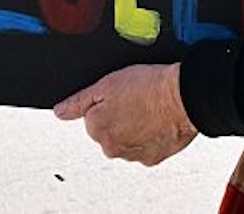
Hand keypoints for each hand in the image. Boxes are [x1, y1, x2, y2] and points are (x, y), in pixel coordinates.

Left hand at [54, 63, 197, 165]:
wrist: (184, 97)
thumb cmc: (149, 87)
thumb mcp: (106, 84)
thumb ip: (78, 101)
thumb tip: (60, 111)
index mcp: (97, 129)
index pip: (92, 117)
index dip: (106, 102)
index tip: (120, 95)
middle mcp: (112, 148)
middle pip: (109, 131)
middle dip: (119, 117)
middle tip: (135, 100)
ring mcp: (133, 155)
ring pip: (127, 140)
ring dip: (134, 127)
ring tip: (148, 109)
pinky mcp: (153, 158)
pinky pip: (146, 147)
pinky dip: (150, 136)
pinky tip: (157, 121)